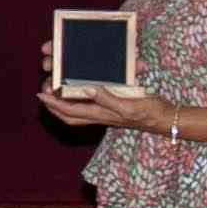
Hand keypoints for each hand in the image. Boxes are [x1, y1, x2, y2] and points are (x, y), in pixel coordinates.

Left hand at [38, 80, 169, 132]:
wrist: (165, 119)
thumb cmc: (149, 112)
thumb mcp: (129, 105)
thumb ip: (108, 98)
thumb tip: (87, 89)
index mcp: (101, 114)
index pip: (70, 110)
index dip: (53, 103)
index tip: (41, 93)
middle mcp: (100, 115)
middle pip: (69, 114)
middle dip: (54, 105)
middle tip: (44, 92)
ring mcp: (106, 113)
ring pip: (78, 111)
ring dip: (64, 103)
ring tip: (54, 92)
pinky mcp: (113, 109)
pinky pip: (90, 106)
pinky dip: (80, 99)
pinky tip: (79, 91)